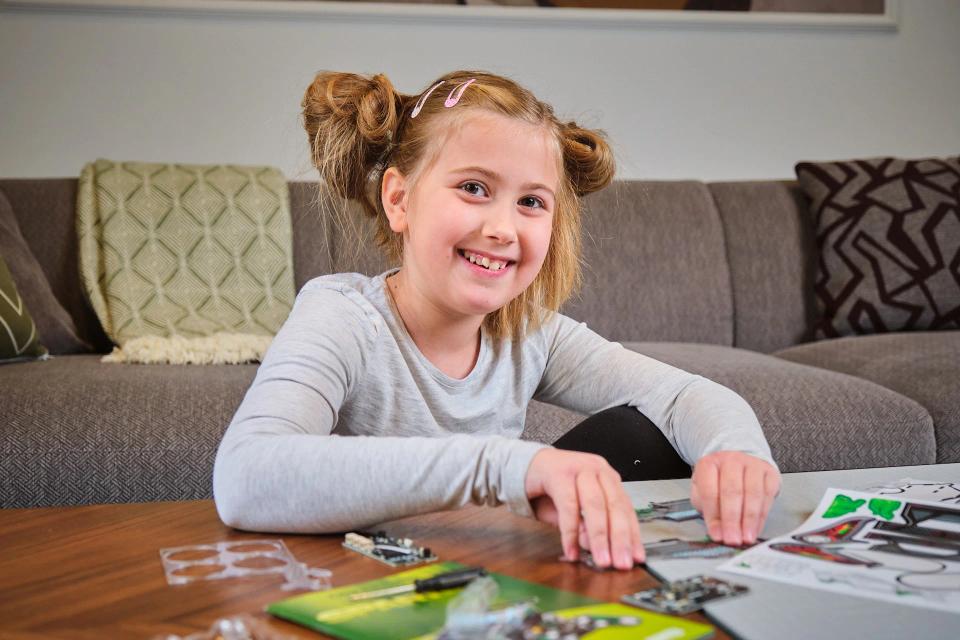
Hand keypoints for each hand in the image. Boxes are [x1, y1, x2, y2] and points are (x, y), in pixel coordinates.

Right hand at [524, 448, 644, 569]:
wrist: (523, 466)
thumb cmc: (551, 489)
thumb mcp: (573, 514)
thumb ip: (585, 528)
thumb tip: (599, 549)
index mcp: (607, 478)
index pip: (626, 508)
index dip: (632, 535)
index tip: (636, 558)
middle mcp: (597, 470)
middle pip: (615, 506)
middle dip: (619, 539)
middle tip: (621, 563)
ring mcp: (579, 468)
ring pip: (595, 505)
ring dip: (599, 537)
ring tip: (601, 560)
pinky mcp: (559, 473)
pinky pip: (569, 506)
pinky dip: (571, 532)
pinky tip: (572, 550)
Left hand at [690, 451, 779, 545]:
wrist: (740, 465)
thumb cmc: (718, 482)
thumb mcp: (703, 493)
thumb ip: (709, 511)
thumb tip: (718, 532)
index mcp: (708, 464)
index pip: (709, 490)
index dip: (713, 515)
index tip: (717, 535)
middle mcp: (730, 460)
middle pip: (732, 491)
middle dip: (732, 519)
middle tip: (732, 539)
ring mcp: (751, 464)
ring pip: (752, 493)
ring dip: (749, 519)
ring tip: (746, 538)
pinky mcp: (769, 472)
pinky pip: (767, 495)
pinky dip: (762, 515)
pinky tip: (756, 529)